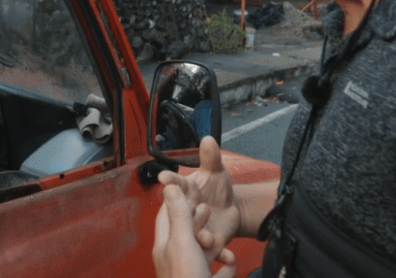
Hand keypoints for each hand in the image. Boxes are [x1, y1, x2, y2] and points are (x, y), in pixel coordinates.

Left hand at [153, 184, 235, 277]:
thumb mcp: (183, 242)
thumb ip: (179, 215)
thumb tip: (169, 187)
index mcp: (166, 245)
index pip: (167, 215)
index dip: (175, 199)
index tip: (185, 186)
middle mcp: (176, 259)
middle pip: (186, 233)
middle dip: (197, 219)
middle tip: (207, 208)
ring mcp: (191, 273)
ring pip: (203, 253)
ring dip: (214, 243)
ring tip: (220, 240)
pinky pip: (219, 273)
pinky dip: (226, 266)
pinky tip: (230, 262)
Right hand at [157, 136, 240, 260]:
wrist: (231, 210)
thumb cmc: (217, 189)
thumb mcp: (217, 172)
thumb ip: (211, 158)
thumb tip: (208, 139)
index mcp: (185, 190)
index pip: (175, 184)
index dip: (170, 180)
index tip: (164, 177)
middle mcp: (185, 210)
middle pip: (180, 212)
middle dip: (184, 213)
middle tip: (191, 210)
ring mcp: (195, 227)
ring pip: (193, 233)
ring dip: (199, 236)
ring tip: (207, 238)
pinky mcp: (207, 242)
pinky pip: (212, 250)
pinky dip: (220, 253)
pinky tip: (228, 255)